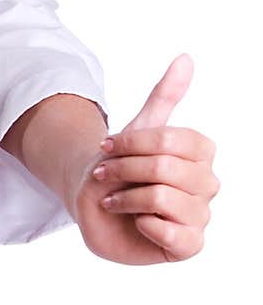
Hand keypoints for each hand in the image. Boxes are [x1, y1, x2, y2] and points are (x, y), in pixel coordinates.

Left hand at [72, 53, 219, 263]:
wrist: (96, 204)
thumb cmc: (121, 167)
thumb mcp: (138, 129)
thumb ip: (164, 96)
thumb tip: (185, 58)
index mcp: (201, 153)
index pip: (171, 140)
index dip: (132, 143)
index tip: (106, 146)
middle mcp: (207, 184)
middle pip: (165, 168)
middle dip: (123, 170)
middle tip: (103, 176)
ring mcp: (200, 216)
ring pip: (164, 198)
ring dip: (126, 197)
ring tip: (112, 200)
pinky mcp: (187, 246)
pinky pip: (173, 234)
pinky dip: (144, 225)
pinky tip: (135, 222)